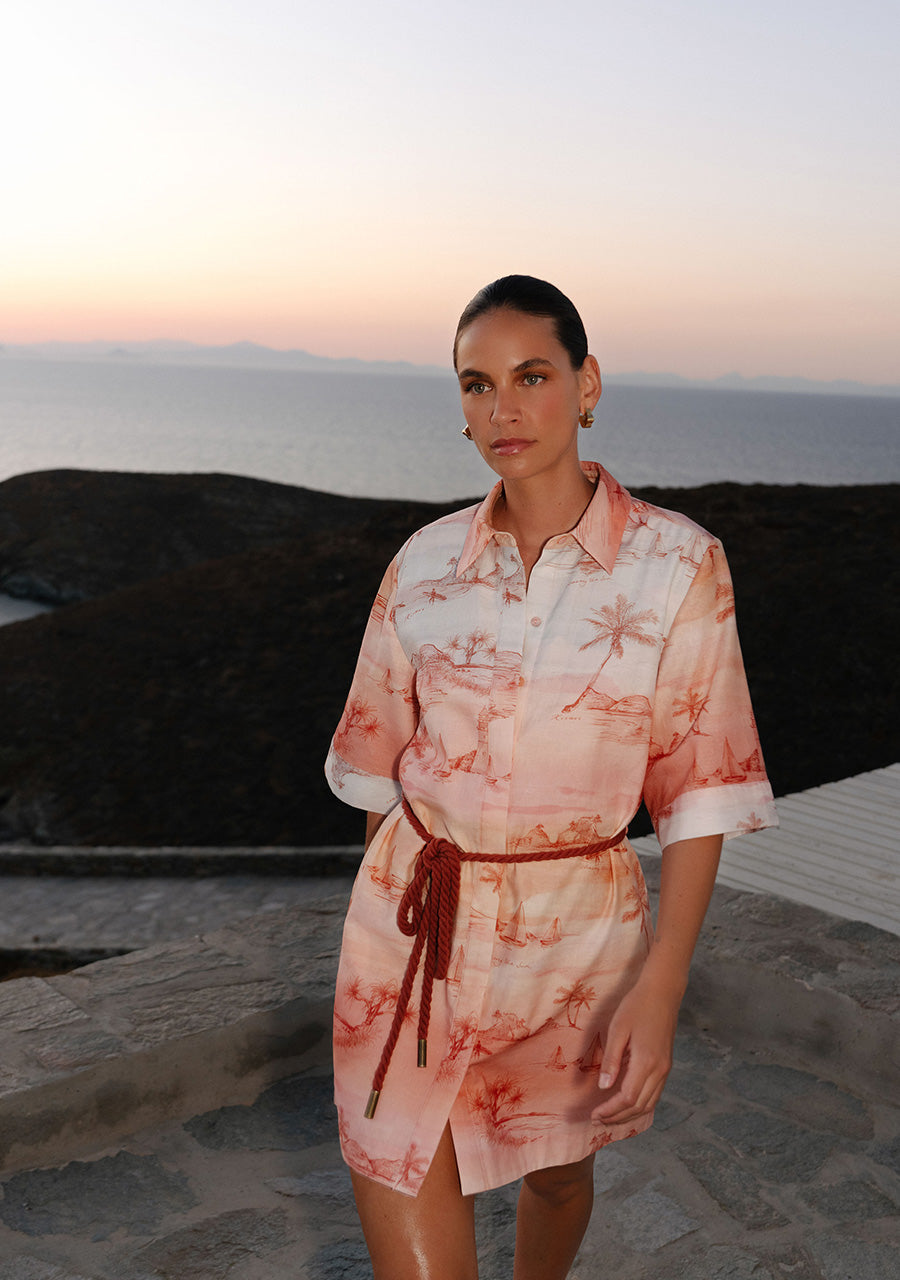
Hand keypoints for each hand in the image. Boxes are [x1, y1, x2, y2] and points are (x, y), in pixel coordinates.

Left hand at [590, 972, 680, 1126]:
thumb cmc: (636, 1006)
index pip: (627, 1098)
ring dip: (629, 1114)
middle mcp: (659, 1070)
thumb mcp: (618, 1029)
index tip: (594, 1115)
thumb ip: (612, 1060)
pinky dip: (641, 1105)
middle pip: (639, 1106)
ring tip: (610, 1116)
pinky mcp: (666, 1065)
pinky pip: (655, 1094)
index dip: (610, 1110)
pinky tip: (627, 1104)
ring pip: (649, 1104)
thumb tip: (603, 1087)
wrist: (662, 992)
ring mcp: (665, 1069)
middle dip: (618, 1117)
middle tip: (597, 1120)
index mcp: (646, 1062)